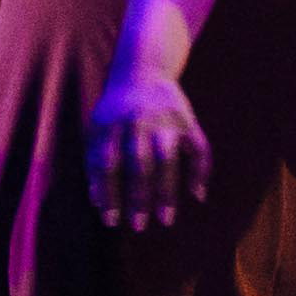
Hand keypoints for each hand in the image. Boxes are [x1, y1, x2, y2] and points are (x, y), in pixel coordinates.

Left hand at [86, 63, 214, 233]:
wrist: (143, 68)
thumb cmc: (115, 110)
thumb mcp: (98, 128)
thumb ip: (95, 162)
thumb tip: (97, 203)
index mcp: (110, 125)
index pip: (106, 164)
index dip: (108, 193)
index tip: (111, 221)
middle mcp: (137, 122)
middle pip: (138, 164)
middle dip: (138, 197)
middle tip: (139, 226)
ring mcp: (164, 120)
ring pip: (167, 159)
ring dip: (166, 191)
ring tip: (166, 219)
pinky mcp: (187, 120)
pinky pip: (198, 149)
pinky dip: (200, 172)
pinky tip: (197, 196)